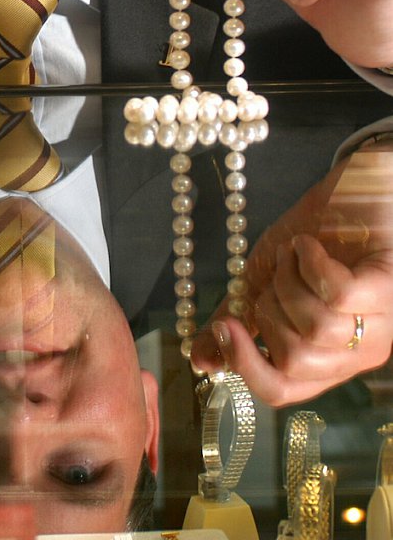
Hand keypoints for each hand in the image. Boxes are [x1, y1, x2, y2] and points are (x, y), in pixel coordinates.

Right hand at [191, 144, 392, 405]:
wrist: (354, 185)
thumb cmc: (315, 233)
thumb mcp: (265, 277)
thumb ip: (238, 319)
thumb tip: (200, 358)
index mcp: (326, 358)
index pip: (282, 390)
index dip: (246, 367)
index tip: (225, 328)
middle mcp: (357, 352)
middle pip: (295, 361)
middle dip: (270, 309)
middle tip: (279, 273)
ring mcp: (379, 325)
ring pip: (315, 328)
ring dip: (290, 280)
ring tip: (296, 254)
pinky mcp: (388, 290)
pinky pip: (337, 297)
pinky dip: (311, 263)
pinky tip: (310, 245)